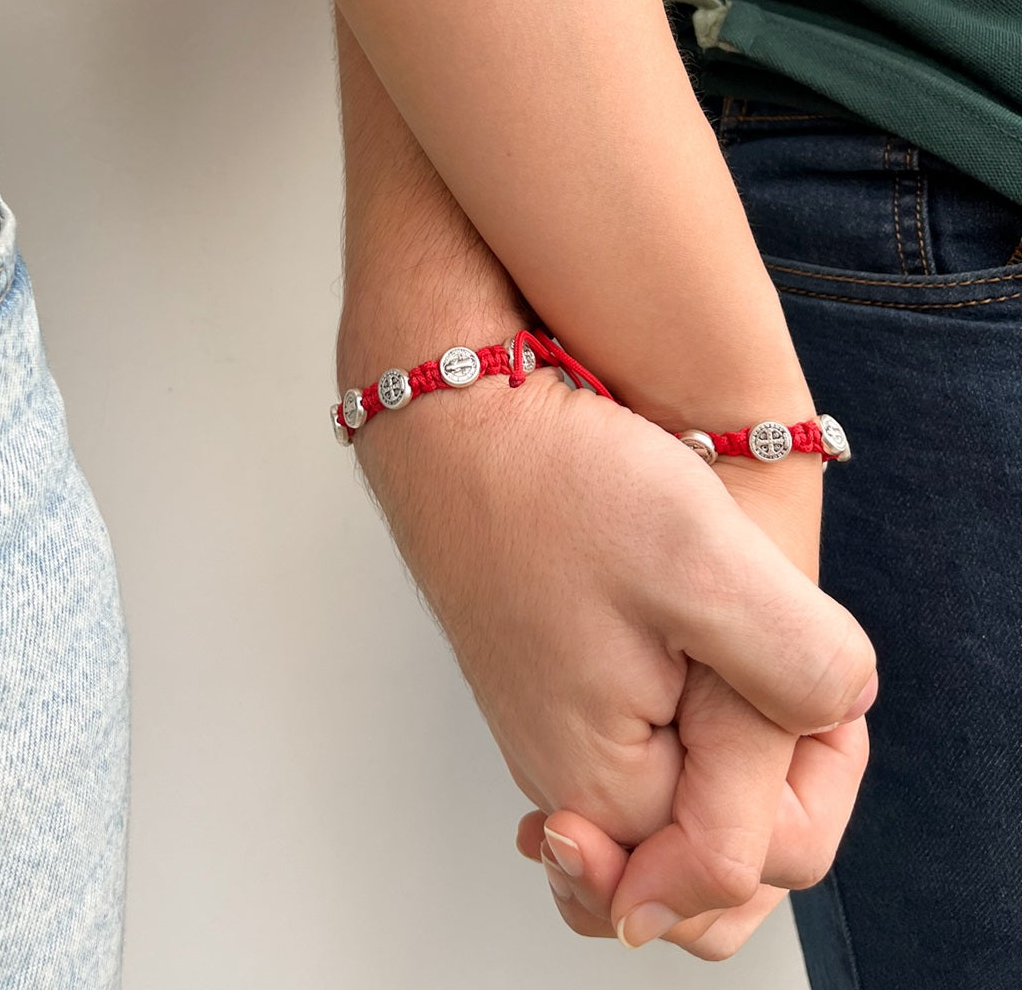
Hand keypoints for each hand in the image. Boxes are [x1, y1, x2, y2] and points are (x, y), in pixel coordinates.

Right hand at [514, 440, 871, 956]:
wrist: (459, 432)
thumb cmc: (560, 489)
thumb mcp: (709, 568)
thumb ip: (800, 672)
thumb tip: (838, 717)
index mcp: (612, 787)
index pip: (752, 864)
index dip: (820, 762)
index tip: (805, 655)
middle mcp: (575, 783)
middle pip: (717, 840)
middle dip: (777, 755)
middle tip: (772, 644)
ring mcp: (556, 739)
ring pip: (686, 787)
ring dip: (734, 725)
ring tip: (727, 626)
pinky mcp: (552, 694)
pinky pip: (645, 743)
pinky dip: (689, 709)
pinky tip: (690, 639)